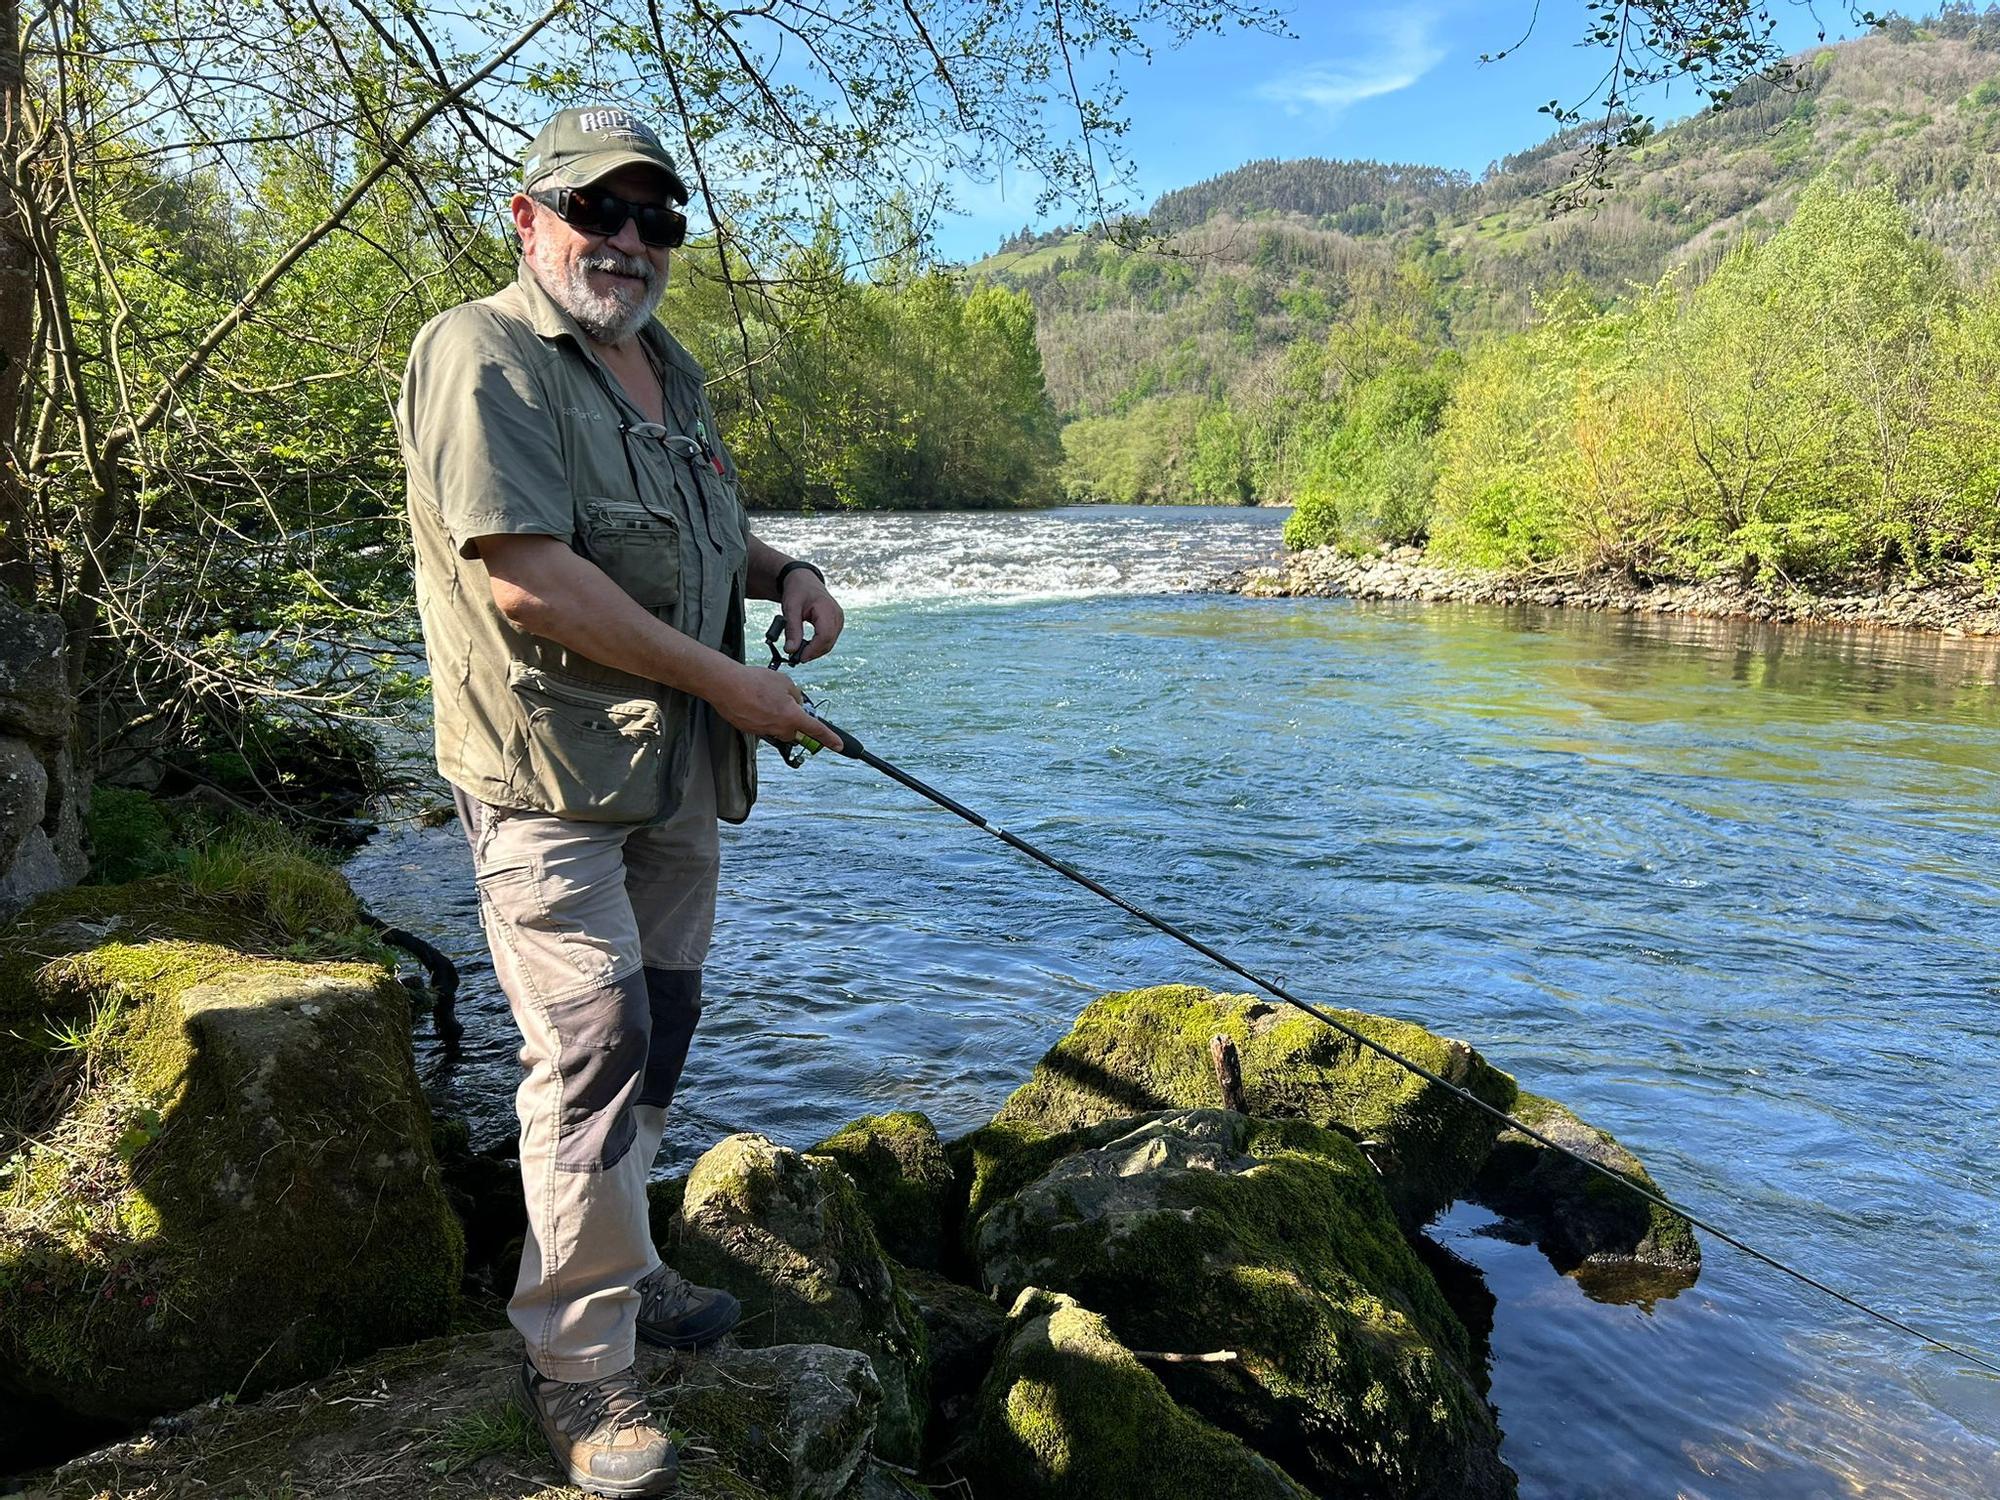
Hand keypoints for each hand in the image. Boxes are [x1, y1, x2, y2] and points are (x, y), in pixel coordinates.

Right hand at [711, 661, 842, 753]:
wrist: (725, 685)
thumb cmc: (754, 681)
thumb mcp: (784, 682)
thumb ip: (795, 695)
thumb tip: (795, 702)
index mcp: (791, 717)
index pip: (816, 730)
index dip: (829, 739)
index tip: (838, 746)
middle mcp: (778, 728)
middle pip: (795, 731)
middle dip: (795, 720)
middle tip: (787, 704)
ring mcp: (762, 731)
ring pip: (777, 728)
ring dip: (776, 716)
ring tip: (765, 698)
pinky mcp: (749, 730)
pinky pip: (762, 725)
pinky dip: (761, 715)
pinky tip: (754, 702)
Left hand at [781, 569, 843, 663]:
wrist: (804, 581)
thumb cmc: (797, 592)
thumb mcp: (790, 608)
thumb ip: (792, 630)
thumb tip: (790, 651)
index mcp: (827, 609)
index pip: (825, 635)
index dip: (813, 650)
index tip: (799, 658)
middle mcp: (837, 615)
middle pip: (829, 642)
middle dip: (813, 653)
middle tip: (795, 658)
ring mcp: (839, 619)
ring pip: (829, 643)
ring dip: (815, 651)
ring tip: (799, 652)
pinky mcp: (836, 623)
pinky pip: (829, 639)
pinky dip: (818, 646)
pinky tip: (806, 646)